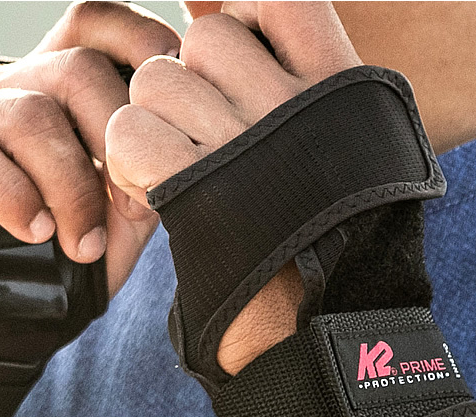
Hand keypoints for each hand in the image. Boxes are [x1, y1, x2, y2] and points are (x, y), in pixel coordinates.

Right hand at [0, 1, 180, 294]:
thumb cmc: (41, 262)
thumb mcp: (107, 223)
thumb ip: (141, 187)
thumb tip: (182, 157)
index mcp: (45, 86)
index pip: (95, 22)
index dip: (143, 47)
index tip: (170, 116)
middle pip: (75, 70)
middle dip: (117, 146)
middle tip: (132, 215)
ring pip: (28, 114)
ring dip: (71, 187)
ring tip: (82, 246)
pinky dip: (13, 196)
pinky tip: (33, 232)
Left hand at [106, 2, 360, 370]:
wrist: (322, 327)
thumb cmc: (333, 247)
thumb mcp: (350, 151)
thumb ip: (309, 89)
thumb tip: (230, 26)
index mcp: (341, 85)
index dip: (240, 22)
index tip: (233, 70)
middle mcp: (295, 102)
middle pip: (205, 38)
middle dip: (190, 83)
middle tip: (201, 139)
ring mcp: (246, 141)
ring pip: (156, 79)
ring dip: (152, 123)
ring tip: (176, 170)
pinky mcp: (195, 185)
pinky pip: (128, 130)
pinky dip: (125, 159)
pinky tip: (148, 189)